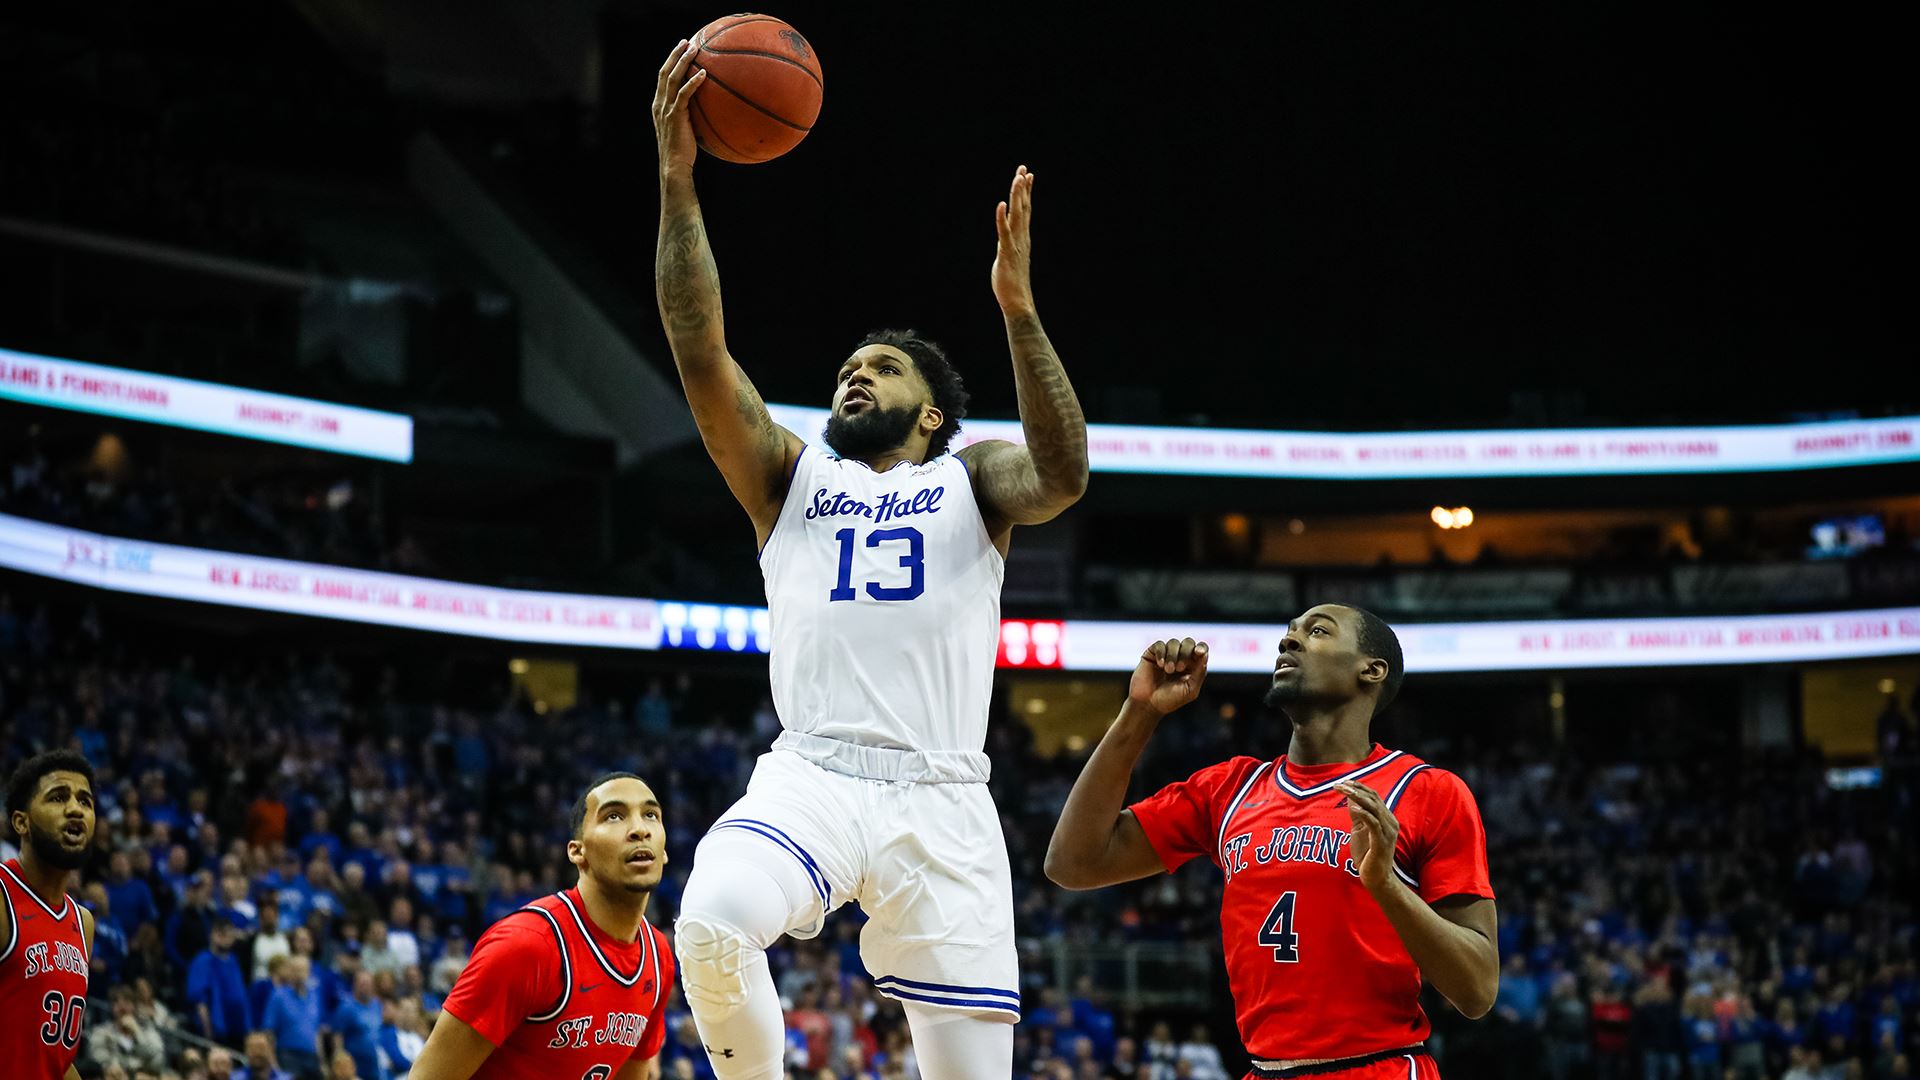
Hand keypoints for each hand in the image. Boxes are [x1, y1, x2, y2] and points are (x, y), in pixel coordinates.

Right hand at [653, 40, 707, 177]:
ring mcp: (666, 109)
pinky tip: (704, 73)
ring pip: (672, 78)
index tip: (680, 49)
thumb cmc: (682, 153)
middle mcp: (659, 104)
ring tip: (694, 49)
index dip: (670, 62)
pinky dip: (693, 82)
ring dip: (683, 61)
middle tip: (686, 41)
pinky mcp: (675, 115)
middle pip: (664, 72)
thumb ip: (690, 117)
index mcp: (659, 105)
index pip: (662, 78)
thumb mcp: (684, 131)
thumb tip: (708, 110)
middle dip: (675, 55)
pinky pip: (684, 94)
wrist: (674, 166)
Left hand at [991, 165, 1036, 314]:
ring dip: (1017, 196)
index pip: (1025, 211)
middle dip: (1022, 187)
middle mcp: (1021, 238)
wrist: (1017, 302)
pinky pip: (1004, 232)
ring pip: (1017, 215)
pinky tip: (1001, 204)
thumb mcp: (1008, 259)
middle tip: (1023, 168)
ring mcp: (1015, 244)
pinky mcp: (1006, 253)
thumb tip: (1004, 242)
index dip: (1026, 192)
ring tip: (1018, 178)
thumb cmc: (1011, 285)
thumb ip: (1007, 247)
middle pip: (1023, 208)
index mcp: (1022, 238)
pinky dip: (1002, 218)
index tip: (1027, 175)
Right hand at [1128, 638, 1208, 717]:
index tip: (1199, 652)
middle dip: (1186, 653)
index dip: (1202, 648)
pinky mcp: (1152, 654)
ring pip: (1174, 642)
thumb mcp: (1190, 689)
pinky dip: (1162, 653)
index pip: (1201, 650)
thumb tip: (1204, 655)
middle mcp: (1180, 658)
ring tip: (1168, 670)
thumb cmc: (1170, 700)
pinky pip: (1160, 644)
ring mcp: (1166, 655)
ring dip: (1173, 655)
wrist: (1148, 704)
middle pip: (1188, 642)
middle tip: (1180, 668)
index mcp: (1192, 666)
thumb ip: (1200, 673)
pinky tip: (1160, 665)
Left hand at [1337, 781, 1401, 894]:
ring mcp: (1387, 832)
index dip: (1359, 787)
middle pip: (1373, 799)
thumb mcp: (1360, 830)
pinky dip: (1364, 814)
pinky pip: (1374, 824)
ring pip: (1374, 808)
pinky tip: (1353, 808)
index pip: (1374, 796)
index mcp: (1386, 818)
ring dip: (1358, 797)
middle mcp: (1390, 823)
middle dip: (1355, 789)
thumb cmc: (1368, 855)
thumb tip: (1350, 798)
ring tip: (1344, 790)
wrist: (1376, 878)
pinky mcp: (1382, 842)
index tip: (1344, 781)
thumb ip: (1358, 815)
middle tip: (1339, 784)